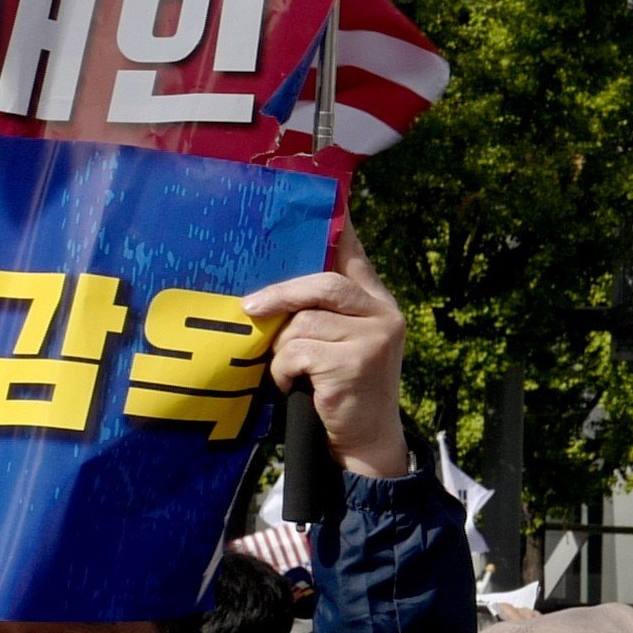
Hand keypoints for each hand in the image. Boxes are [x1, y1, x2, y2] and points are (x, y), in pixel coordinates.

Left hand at [240, 225, 414, 476]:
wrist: (366, 441)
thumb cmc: (342, 388)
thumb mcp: (340, 342)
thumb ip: (322, 311)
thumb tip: (270, 287)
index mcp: (378, 301)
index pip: (355, 254)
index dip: (338, 226)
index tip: (328, 191)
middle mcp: (383, 313)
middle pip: (323, 283)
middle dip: (280, 295)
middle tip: (249, 308)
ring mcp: (373, 337)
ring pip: (303, 322)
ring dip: (284, 350)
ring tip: (291, 371)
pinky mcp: (356, 363)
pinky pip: (298, 352)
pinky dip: (284, 371)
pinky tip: (294, 385)